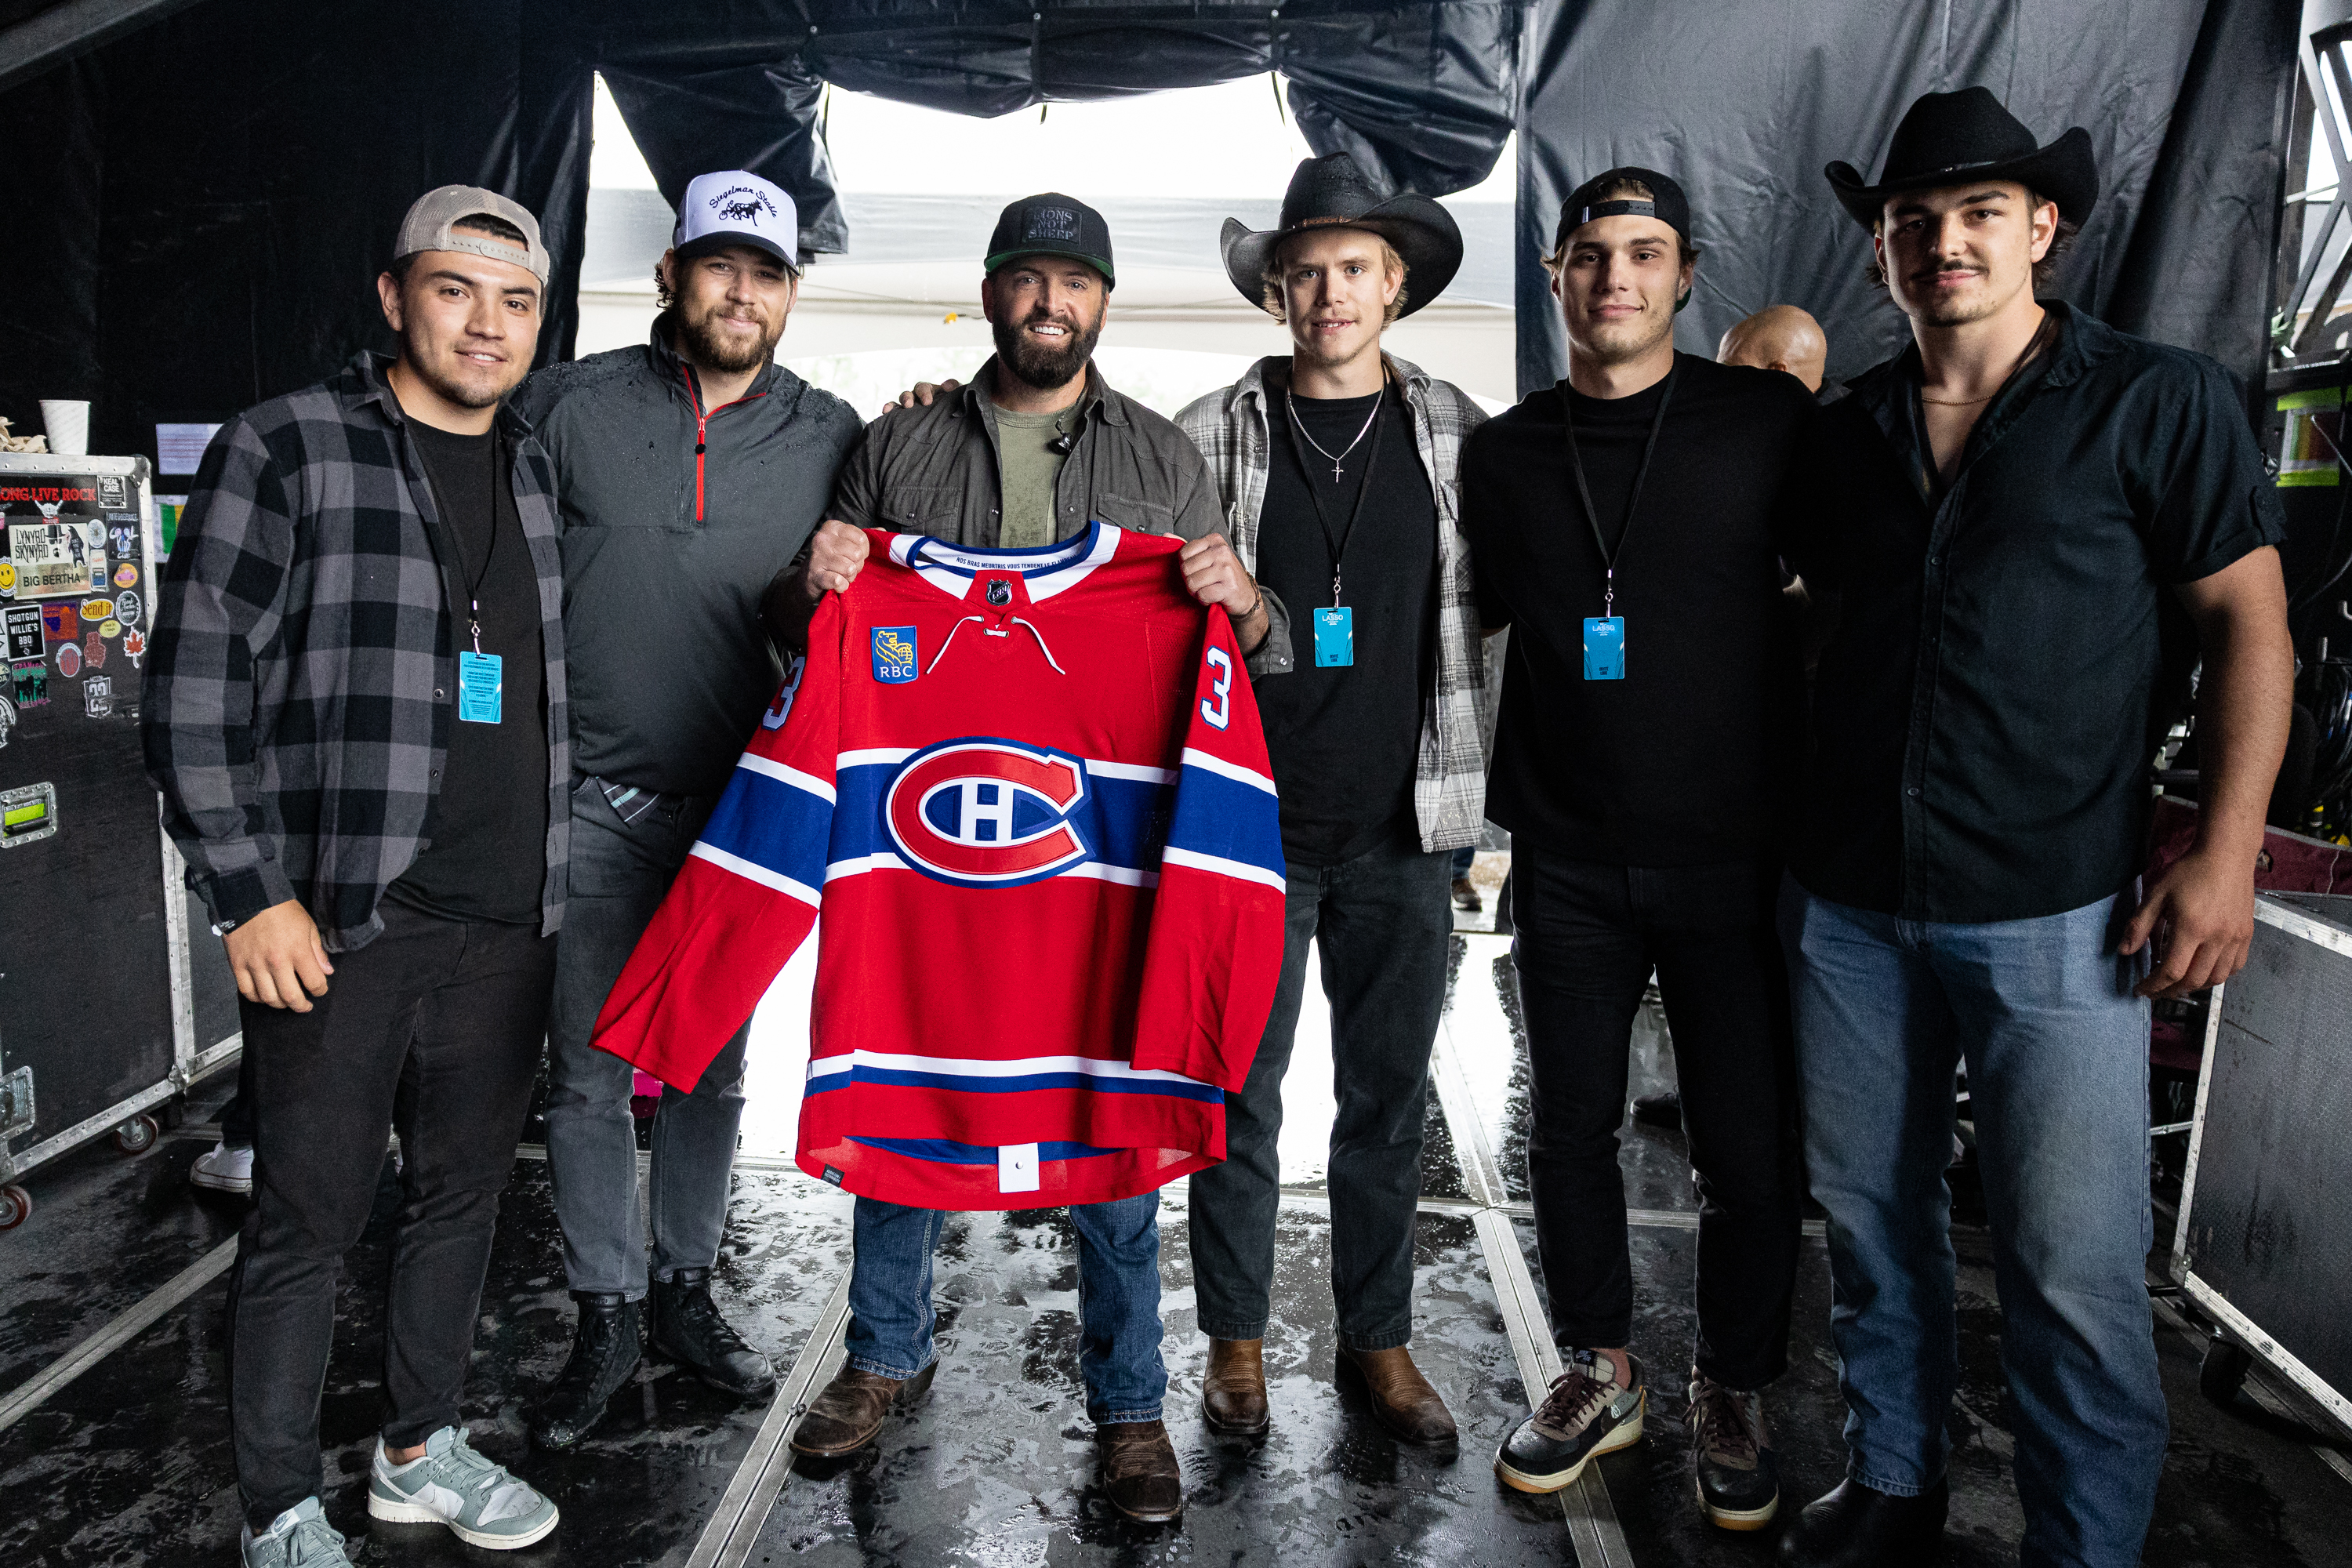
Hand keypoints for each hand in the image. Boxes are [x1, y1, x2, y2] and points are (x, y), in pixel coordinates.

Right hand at [223, 899, 333, 1011]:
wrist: (249, 897)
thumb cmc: (280, 909)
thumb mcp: (308, 925)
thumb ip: (317, 951)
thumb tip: (326, 971)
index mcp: (297, 951)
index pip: (314, 982)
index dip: (320, 990)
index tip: (320, 990)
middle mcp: (276, 961)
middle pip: (291, 997)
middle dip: (301, 1006)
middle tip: (305, 1006)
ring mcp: (255, 964)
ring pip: (268, 998)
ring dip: (279, 1005)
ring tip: (285, 1002)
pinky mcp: (237, 964)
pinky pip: (247, 991)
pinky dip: (257, 998)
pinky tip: (264, 996)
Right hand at [801, 519, 869, 600]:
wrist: (808, 579)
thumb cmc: (833, 559)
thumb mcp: (846, 544)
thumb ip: (863, 537)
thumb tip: (882, 530)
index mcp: (833, 527)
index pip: (862, 538)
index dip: (864, 552)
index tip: (855, 556)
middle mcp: (823, 538)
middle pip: (857, 554)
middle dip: (857, 565)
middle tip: (847, 568)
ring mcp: (817, 557)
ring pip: (849, 568)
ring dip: (850, 577)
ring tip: (842, 575)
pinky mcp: (814, 575)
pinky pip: (838, 581)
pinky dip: (842, 586)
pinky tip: (837, 584)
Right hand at [882, 378, 961, 413]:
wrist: (957, 419)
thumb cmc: (957, 405)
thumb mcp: (958, 395)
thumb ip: (955, 389)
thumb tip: (947, 386)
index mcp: (931, 391)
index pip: (924, 388)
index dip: (924, 393)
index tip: (927, 401)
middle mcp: (918, 397)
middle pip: (909, 393)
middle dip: (908, 398)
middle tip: (909, 405)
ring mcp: (911, 407)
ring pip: (900, 402)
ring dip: (895, 405)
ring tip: (889, 410)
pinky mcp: (906, 417)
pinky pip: (895, 413)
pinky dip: (889, 411)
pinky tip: (884, 414)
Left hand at [1177, 532, 1257, 619]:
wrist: (1244, 594)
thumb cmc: (1222, 575)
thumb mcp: (1206, 556)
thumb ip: (1187, 547)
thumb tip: (1166, 535)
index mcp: (1214, 540)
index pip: (1183, 553)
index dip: (1186, 567)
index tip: (1197, 571)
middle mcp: (1222, 551)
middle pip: (1186, 569)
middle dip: (1190, 581)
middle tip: (1202, 583)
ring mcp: (1226, 569)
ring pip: (1192, 583)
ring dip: (1196, 591)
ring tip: (1207, 589)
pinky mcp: (1229, 587)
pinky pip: (1202, 595)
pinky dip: (1204, 600)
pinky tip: (1213, 597)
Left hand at [2120, 845, 2257, 998]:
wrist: (2226, 855)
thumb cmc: (2189, 872)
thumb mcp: (2156, 895)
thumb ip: (2139, 925)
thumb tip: (2124, 951)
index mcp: (2192, 929)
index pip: (2172, 971)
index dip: (2154, 985)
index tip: (2141, 989)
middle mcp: (2217, 938)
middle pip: (2194, 980)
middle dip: (2171, 991)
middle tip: (2156, 991)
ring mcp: (2235, 938)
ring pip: (2216, 978)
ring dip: (2195, 986)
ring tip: (2177, 984)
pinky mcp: (2246, 934)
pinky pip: (2235, 967)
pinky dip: (2218, 975)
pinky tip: (2203, 971)